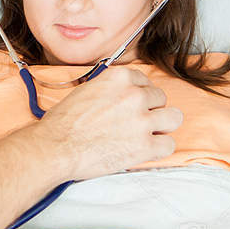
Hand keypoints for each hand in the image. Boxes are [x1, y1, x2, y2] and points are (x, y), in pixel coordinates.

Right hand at [39, 68, 182, 179]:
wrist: (56, 147)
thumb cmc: (63, 122)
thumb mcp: (87, 90)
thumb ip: (110, 89)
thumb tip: (120, 95)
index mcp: (120, 78)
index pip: (145, 81)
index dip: (140, 96)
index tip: (132, 106)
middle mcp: (135, 95)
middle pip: (161, 99)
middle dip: (151, 110)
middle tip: (136, 123)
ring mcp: (142, 121)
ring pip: (173, 118)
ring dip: (162, 126)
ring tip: (147, 135)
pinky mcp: (145, 146)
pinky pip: (169, 144)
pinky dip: (160, 148)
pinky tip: (146, 150)